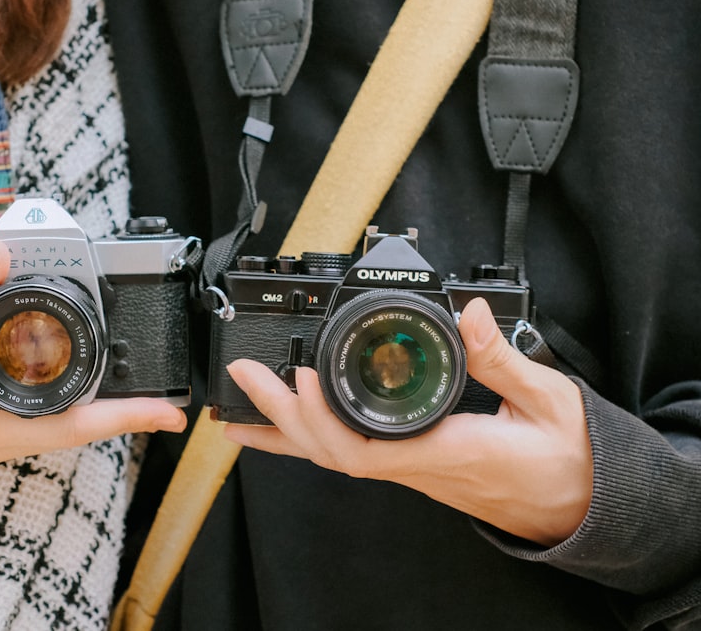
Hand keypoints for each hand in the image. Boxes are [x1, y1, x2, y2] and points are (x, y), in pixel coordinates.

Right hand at [0, 241, 186, 487]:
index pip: (69, 427)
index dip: (126, 419)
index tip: (168, 416)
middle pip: (66, 434)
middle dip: (115, 413)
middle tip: (156, 395)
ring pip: (41, 432)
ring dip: (77, 408)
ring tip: (113, 382)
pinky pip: (13, 428)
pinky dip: (39, 405)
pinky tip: (39, 378)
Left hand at [222, 298, 591, 545]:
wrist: (578, 504)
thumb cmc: (565, 458)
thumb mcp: (548, 400)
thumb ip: (503, 358)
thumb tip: (469, 313)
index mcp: (444, 451)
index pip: (362, 450)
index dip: (322, 417)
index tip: (300, 374)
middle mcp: (416, 466)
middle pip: (329, 452)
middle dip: (279, 415)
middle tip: (242, 374)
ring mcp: (410, 468)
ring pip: (333, 456)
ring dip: (285, 430)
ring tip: (240, 411)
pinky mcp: (412, 463)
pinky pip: (350, 453)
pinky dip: (312, 437)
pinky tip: (290, 427)